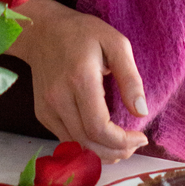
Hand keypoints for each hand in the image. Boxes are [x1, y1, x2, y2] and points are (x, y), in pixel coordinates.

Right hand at [7, 0, 148, 162]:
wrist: (43, 32)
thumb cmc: (84, 34)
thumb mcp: (117, 44)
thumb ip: (131, 78)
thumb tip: (141, 112)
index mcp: (80, 80)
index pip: (99, 128)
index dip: (122, 141)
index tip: (142, 137)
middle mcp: (59, 98)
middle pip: (88, 142)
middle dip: (116, 152)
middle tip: (135, 146)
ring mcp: (47, 107)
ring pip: (76, 145)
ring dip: (102, 153)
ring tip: (123, 146)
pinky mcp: (43, 113)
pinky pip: (66, 138)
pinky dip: (87, 145)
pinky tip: (103, 139)